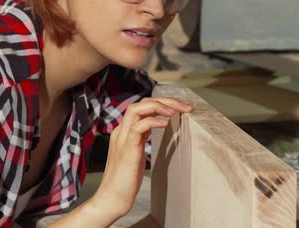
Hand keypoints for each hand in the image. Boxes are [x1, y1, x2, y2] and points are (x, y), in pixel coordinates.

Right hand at [90, 96, 191, 219]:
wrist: (112, 199)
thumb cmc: (126, 179)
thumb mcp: (137, 152)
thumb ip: (143, 138)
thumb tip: (159, 127)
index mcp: (125, 130)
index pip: (143, 106)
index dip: (163, 102)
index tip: (183, 107)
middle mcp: (122, 130)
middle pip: (141, 102)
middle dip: (165, 100)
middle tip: (186, 106)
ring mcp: (122, 138)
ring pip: (136, 109)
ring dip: (159, 106)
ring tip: (176, 110)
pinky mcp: (126, 149)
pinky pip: (137, 127)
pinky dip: (152, 121)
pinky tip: (166, 124)